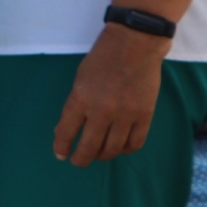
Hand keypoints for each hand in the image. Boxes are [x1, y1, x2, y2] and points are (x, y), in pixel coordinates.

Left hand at [52, 23, 170, 166]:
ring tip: (98, 155)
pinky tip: (119, 148)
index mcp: (80, 100)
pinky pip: (135, 143)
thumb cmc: (101, 59)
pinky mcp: (145, 116)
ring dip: (103, 156)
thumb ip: (73, 105)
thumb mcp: (79, 79)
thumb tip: (64, 130)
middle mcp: (102, 112)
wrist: (135, 45)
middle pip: (90, 147)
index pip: (67, 133)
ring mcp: (125, 115)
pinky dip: (125, 150)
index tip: (61, 154)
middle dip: (81, 158)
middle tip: (77, 161)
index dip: (62, 147)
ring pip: (113, 149)